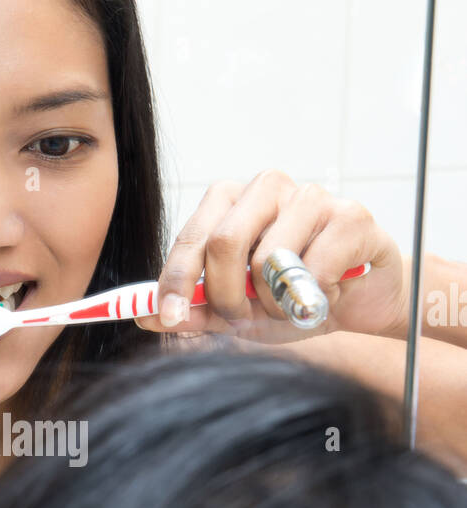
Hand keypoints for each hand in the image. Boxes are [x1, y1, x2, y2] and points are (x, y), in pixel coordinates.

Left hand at [135, 170, 407, 342]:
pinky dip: (314, 297)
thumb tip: (145, 317)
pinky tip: (326, 294)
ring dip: (275, 301)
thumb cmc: (295, 298)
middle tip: (241, 319)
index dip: (176, 280)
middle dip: (226, 295)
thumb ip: (196, 311)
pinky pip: (314, 268)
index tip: (168, 317)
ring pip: (269, 258)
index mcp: (232, 202)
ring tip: (291, 305)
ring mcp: (311, 196)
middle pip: (224, 241)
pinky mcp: (350, 215)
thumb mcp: (239, 312)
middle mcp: (268, 188)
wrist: (363, 302)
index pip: (192, 237)